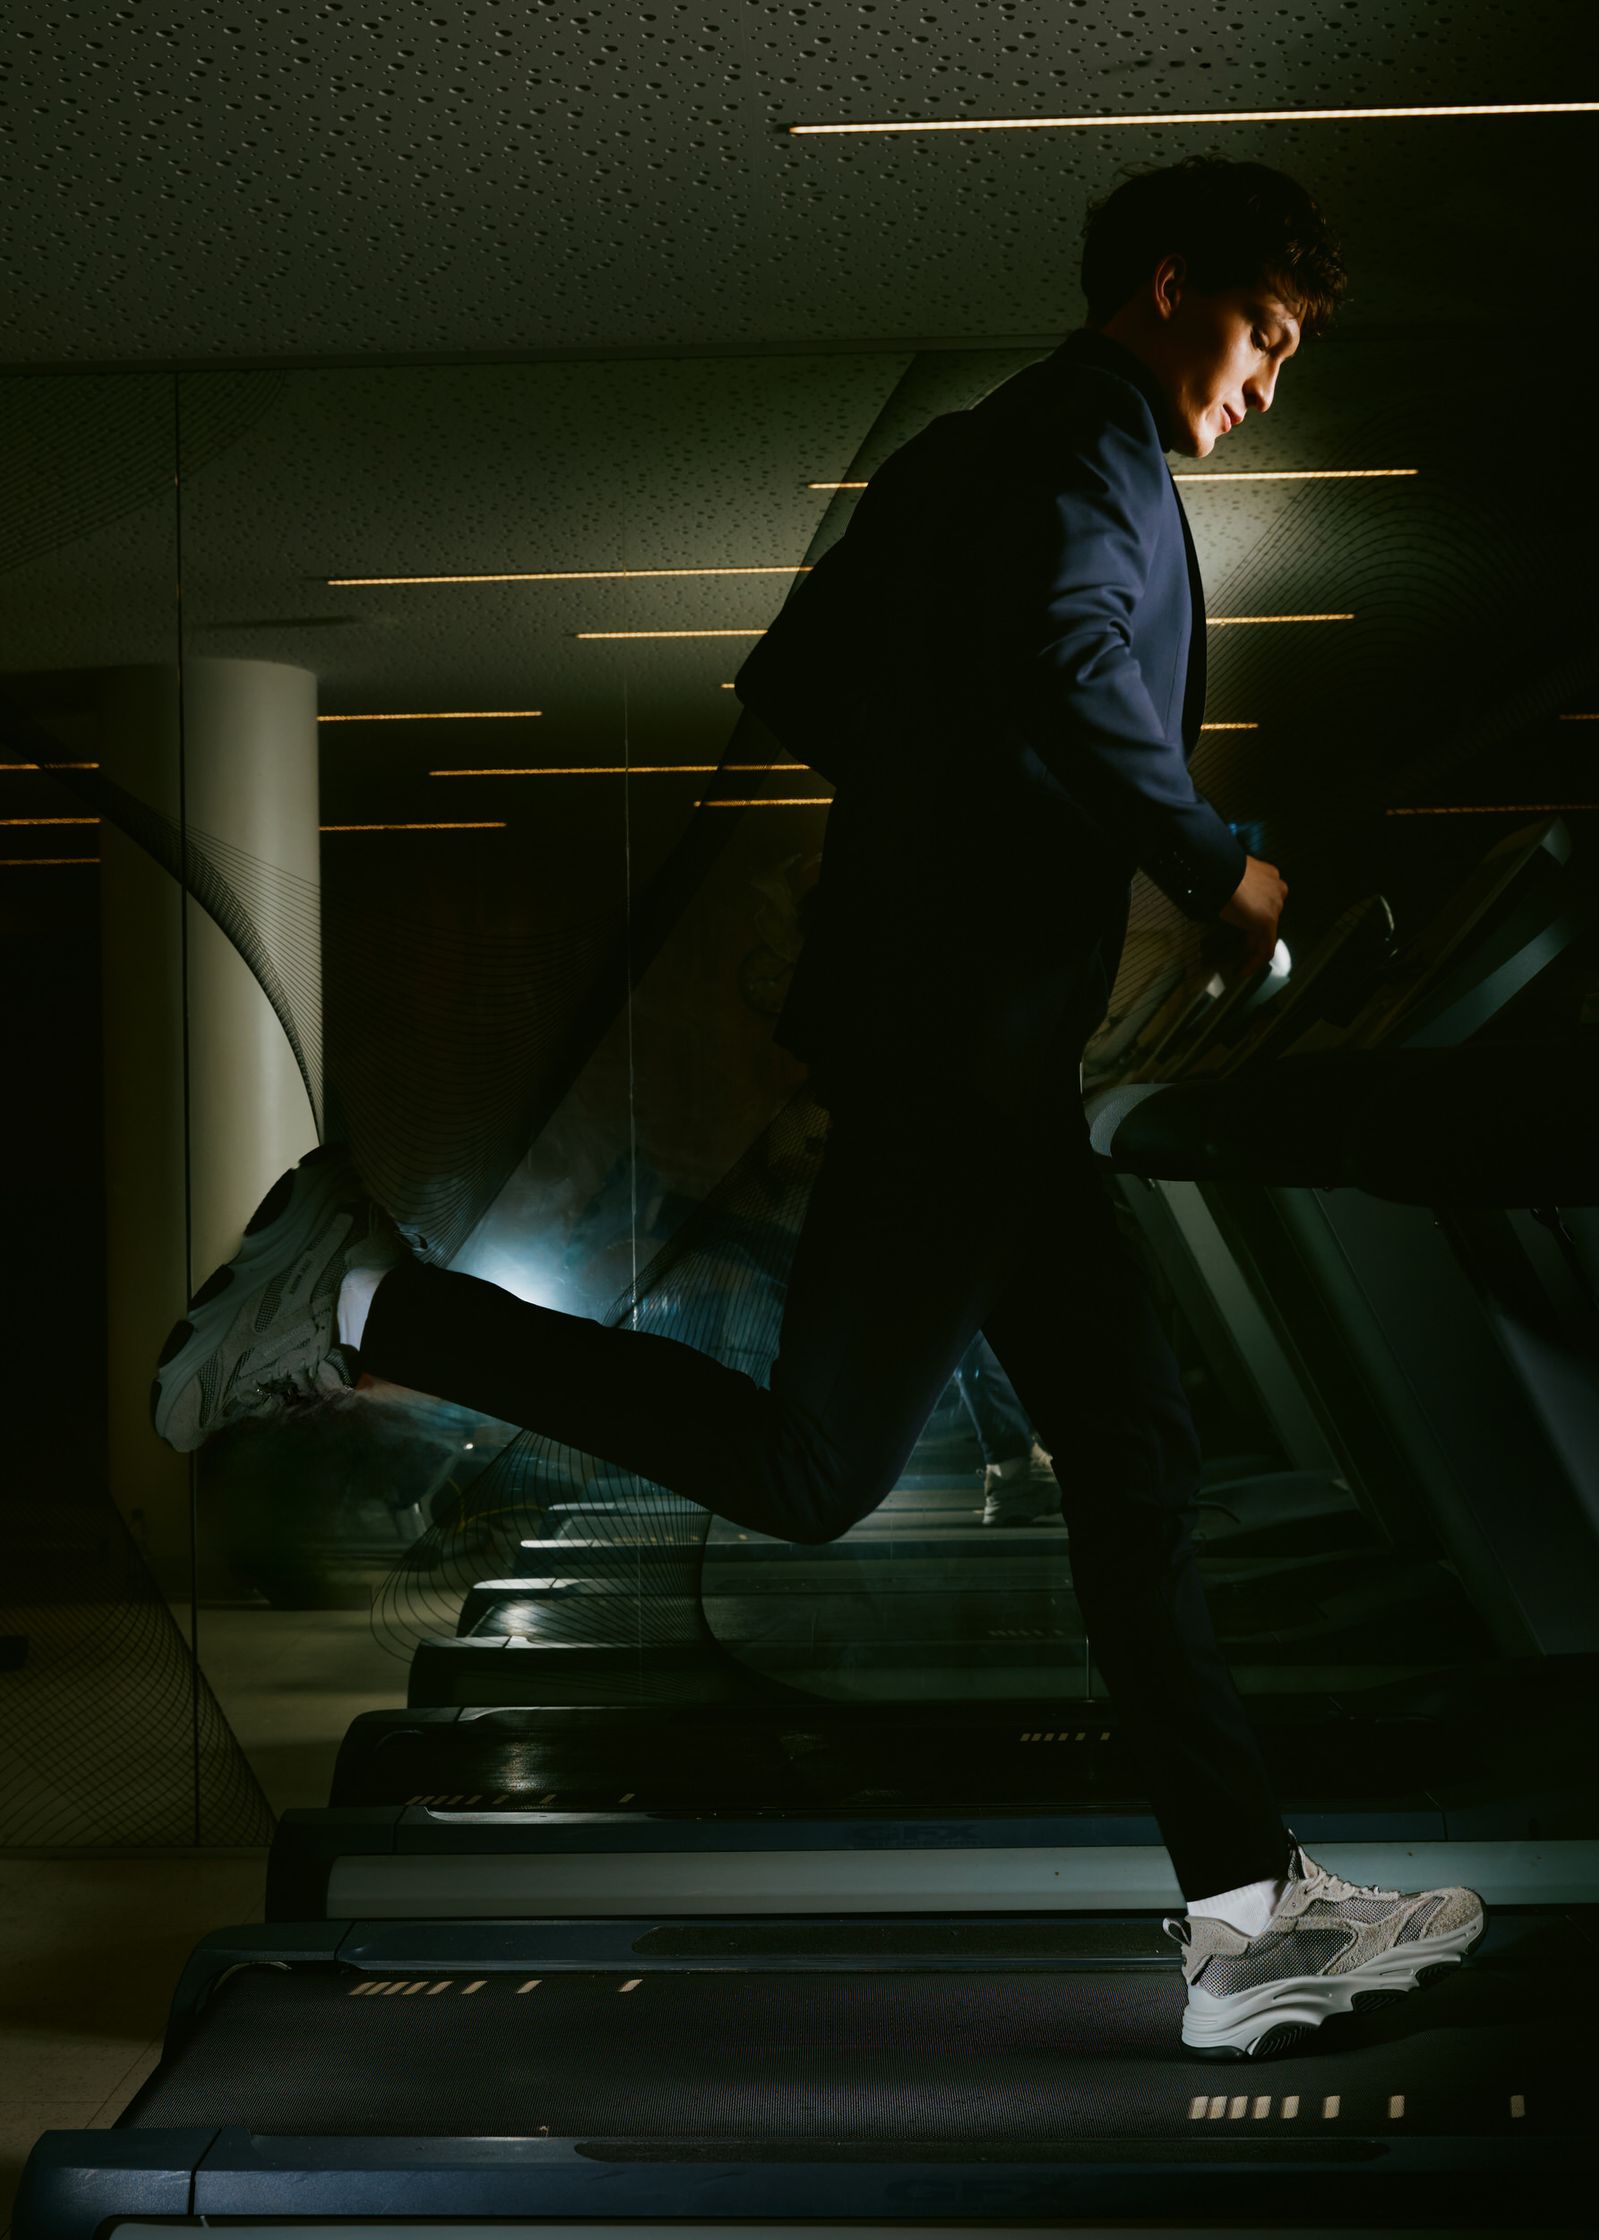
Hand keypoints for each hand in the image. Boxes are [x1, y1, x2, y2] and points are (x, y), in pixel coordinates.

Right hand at [1216, 853, 1287, 984]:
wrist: (1220, 869)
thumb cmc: (1217, 869)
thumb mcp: (1228, 876)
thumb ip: (1232, 887)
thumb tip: (1217, 897)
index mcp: (1269, 876)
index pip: (1265, 901)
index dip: (1253, 916)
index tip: (1242, 927)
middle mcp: (1277, 890)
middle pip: (1267, 918)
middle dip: (1253, 935)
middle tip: (1239, 948)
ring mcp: (1275, 906)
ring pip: (1267, 934)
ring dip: (1252, 950)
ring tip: (1239, 963)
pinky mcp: (1268, 921)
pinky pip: (1265, 948)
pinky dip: (1254, 962)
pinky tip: (1242, 970)